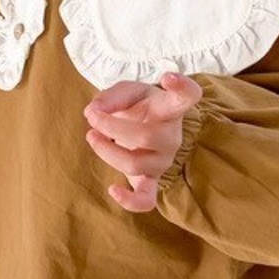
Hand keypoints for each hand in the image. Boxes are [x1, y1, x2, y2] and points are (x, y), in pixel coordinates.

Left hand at [83, 72, 202, 212]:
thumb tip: (93, 112)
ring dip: (106, 151)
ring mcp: (163, 161)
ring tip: (92, 135)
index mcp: (170, 108)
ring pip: (135, 164)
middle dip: (110, 126)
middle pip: (145, 136)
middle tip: (92, 117)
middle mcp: (171, 136)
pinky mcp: (152, 180)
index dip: (181, 87)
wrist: (144, 125)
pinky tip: (112, 189)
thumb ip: (110, 97)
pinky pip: (146, 200)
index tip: (168, 77)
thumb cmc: (138, 106)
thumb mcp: (126, 91)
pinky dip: (129, 200)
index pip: (187, 96)